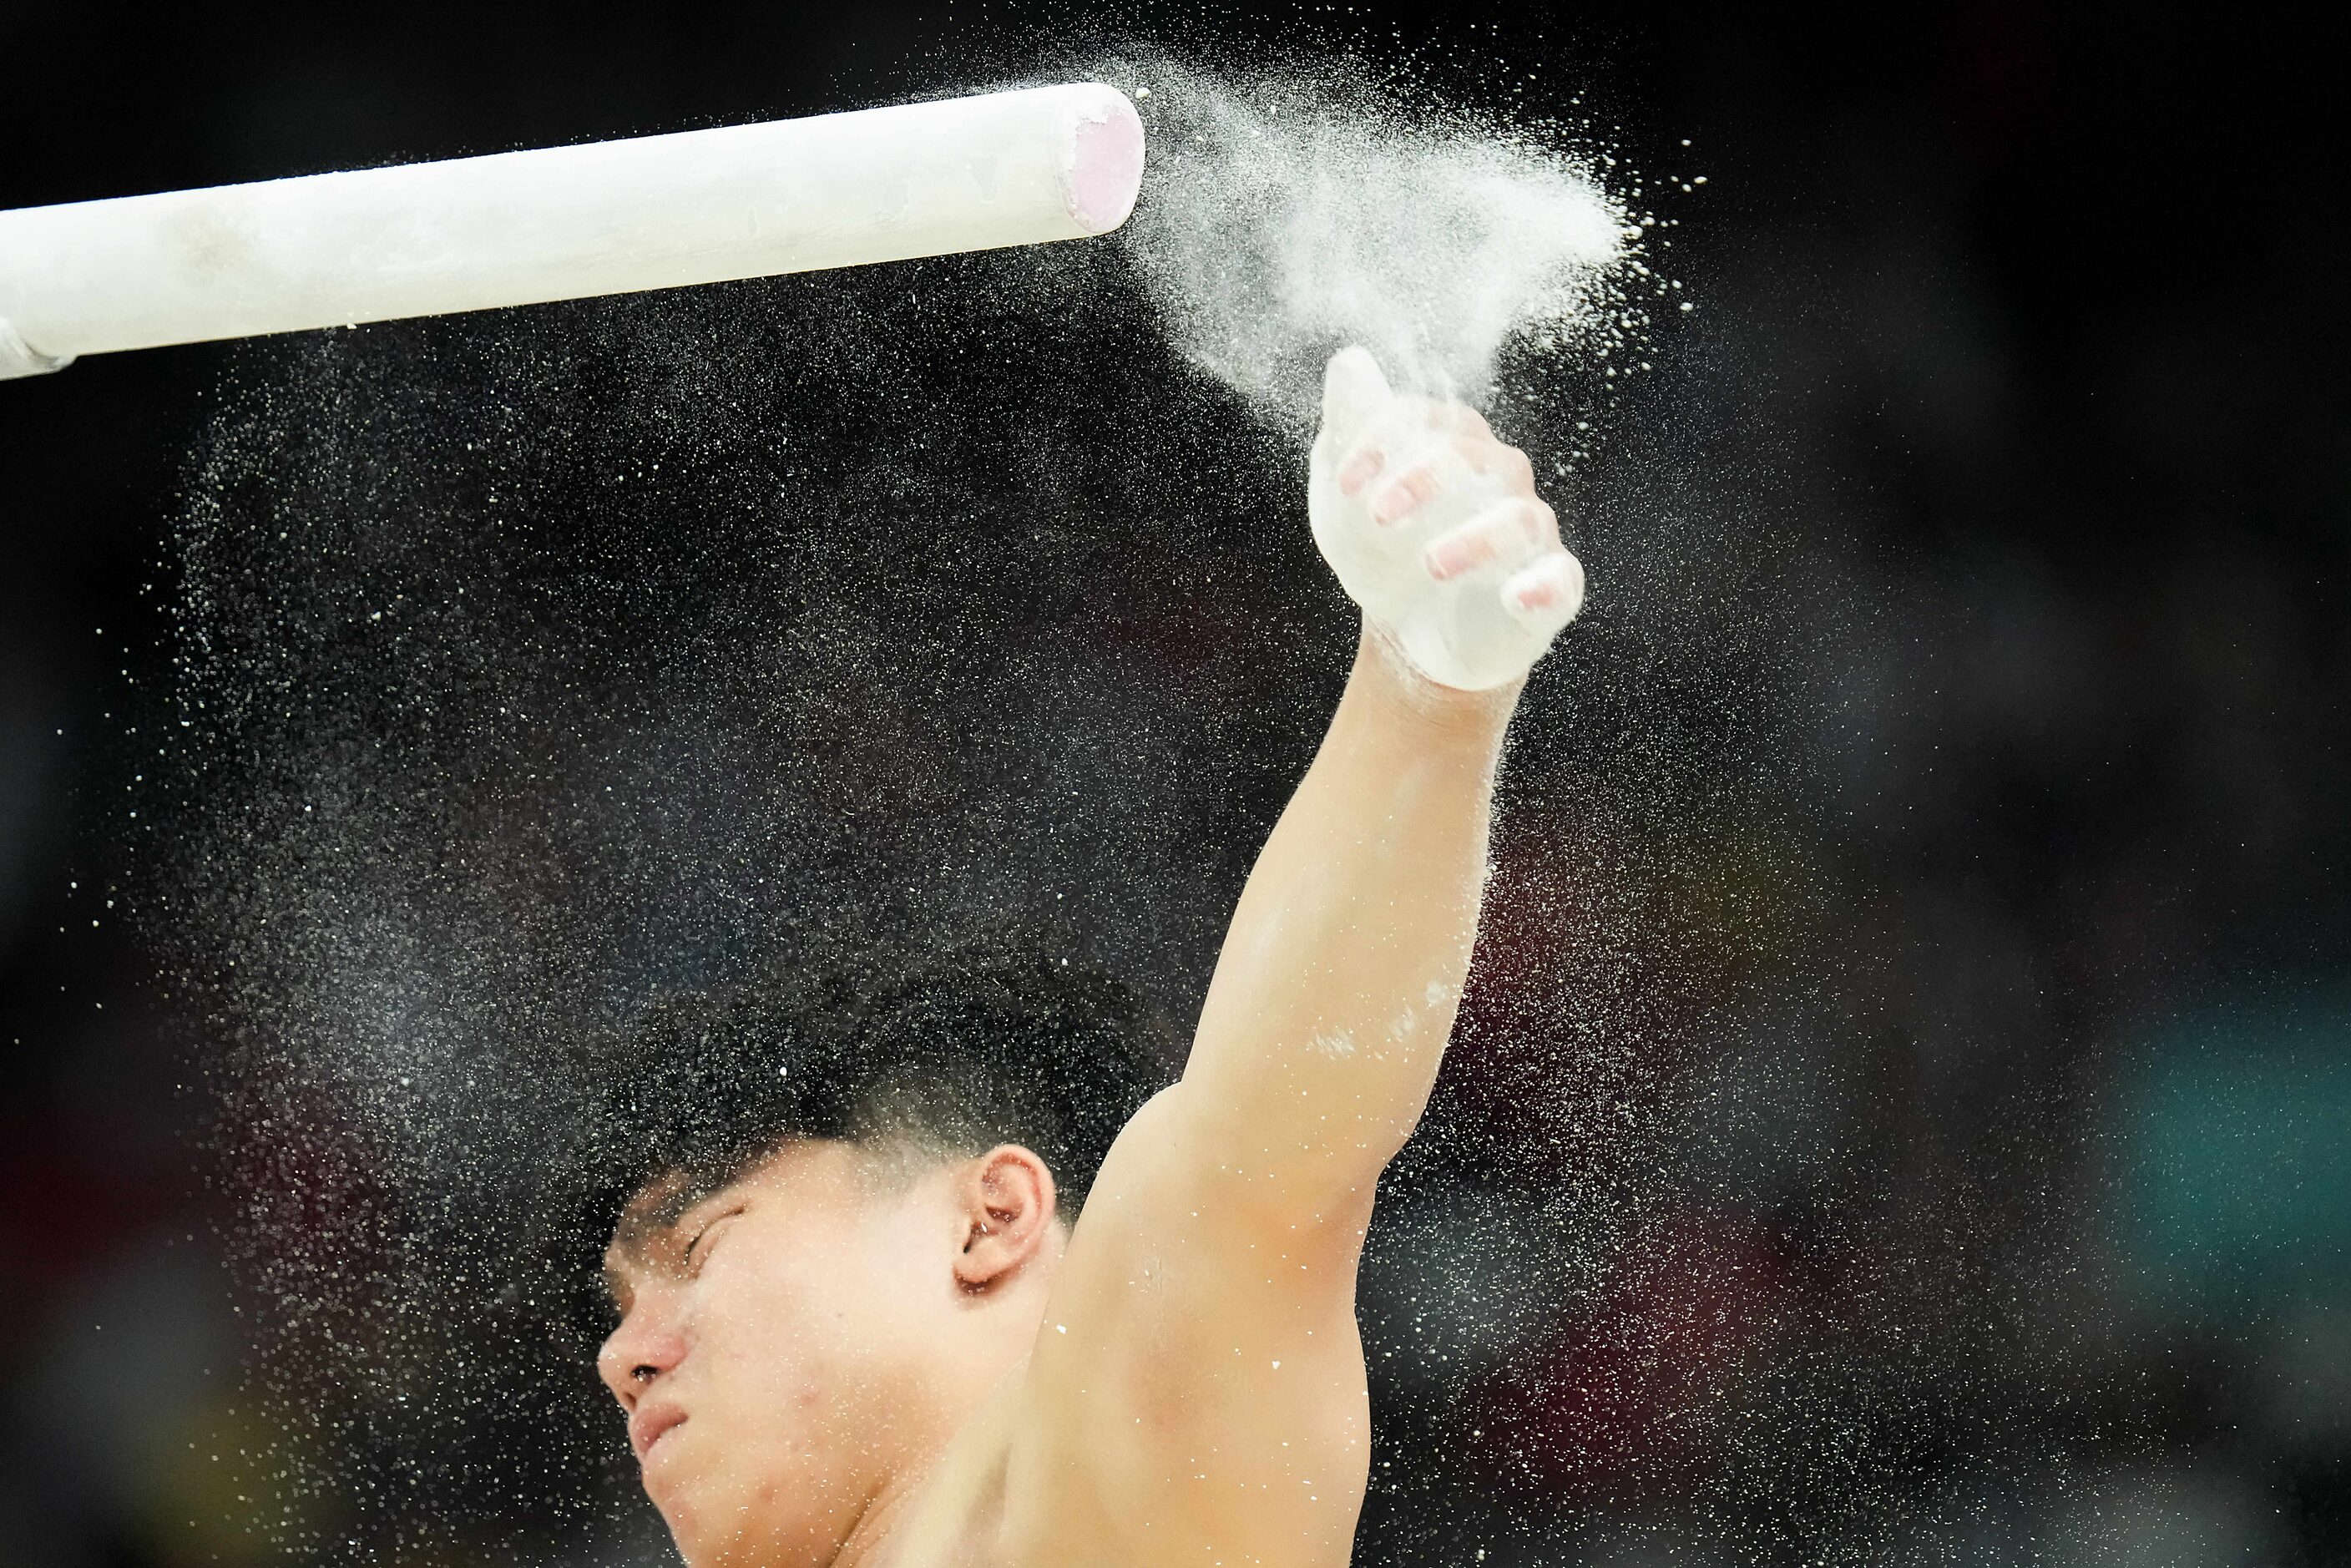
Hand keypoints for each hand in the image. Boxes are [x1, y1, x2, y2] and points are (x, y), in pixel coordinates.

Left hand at [1308, 347, 1585, 690]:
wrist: (1403, 630)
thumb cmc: (1379, 546)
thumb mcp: (1344, 491)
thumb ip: (1350, 425)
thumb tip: (1349, 359)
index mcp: (1451, 444)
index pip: (1426, 419)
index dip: (1384, 441)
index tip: (1345, 484)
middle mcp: (1499, 479)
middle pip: (1476, 459)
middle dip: (1424, 481)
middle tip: (1378, 516)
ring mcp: (1527, 534)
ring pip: (1521, 520)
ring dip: (1478, 540)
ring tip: (1432, 566)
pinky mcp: (1546, 590)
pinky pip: (1560, 580)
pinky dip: (1543, 587)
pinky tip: (1517, 596)